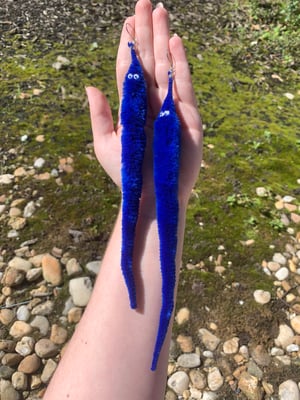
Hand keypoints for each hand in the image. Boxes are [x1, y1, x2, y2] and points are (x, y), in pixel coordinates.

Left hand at [86, 0, 202, 204]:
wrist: (149, 196)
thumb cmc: (127, 174)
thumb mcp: (104, 145)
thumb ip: (99, 116)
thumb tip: (90, 86)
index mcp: (131, 107)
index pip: (128, 69)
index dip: (126, 45)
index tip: (126, 21)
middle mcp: (151, 102)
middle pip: (147, 61)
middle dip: (145, 32)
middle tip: (144, 2)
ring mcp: (170, 107)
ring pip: (165, 66)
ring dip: (162, 39)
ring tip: (159, 10)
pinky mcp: (188, 117)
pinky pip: (182, 85)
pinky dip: (179, 63)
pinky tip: (174, 41)